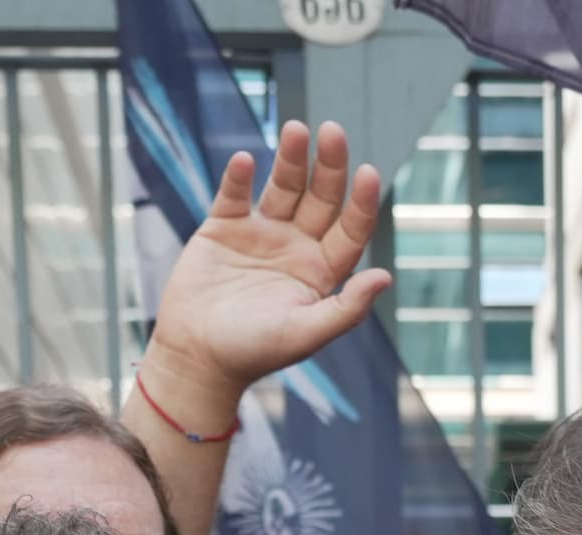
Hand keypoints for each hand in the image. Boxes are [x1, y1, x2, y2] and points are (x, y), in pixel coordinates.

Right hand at [144, 120, 390, 421]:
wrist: (196, 357)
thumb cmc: (252, 352)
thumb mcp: (304, 333)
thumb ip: (346, 308)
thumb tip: (386, 277)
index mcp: (321, 271)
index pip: (350, 229)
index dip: (361, 202)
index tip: (367, 173)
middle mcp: (295, 247)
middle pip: (321, 198)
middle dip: (329, 165)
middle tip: (332, 131)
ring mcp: (260, 234)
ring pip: (282, 187)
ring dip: (290, 159)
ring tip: (296, 131)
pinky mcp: (222, 228)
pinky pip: (234, 195)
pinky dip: (238, 177)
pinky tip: (244, 161)